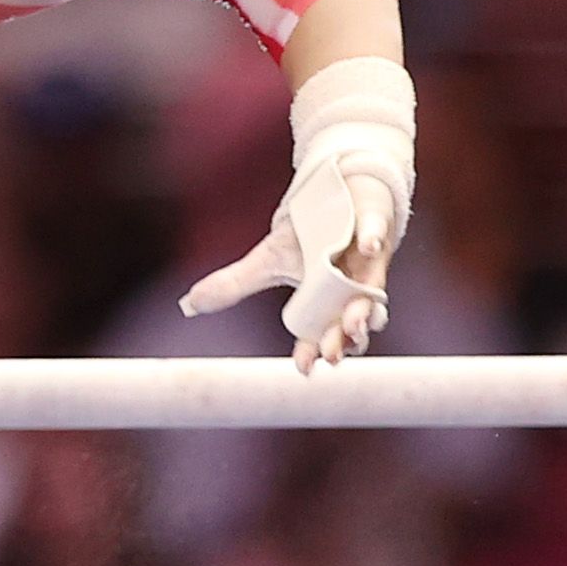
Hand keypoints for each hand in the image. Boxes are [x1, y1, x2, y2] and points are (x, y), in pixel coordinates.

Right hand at [179, 168, 399, 370]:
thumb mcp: (267, 261)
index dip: (313, 352)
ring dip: (366, 311)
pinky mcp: (376, 232)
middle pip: (351, 326)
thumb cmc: (306, 236)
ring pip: (372, 295)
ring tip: (354, 321)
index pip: (320, 336)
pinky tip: (369, 247)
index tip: (304, 368)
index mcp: (323, 302)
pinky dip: (374, 240)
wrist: (334, 197)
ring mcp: (367, 266)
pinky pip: (378, 235)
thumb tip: (188, 305)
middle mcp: (350, 292)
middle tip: (332, 353)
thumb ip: (234, 285)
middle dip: (343, 341)